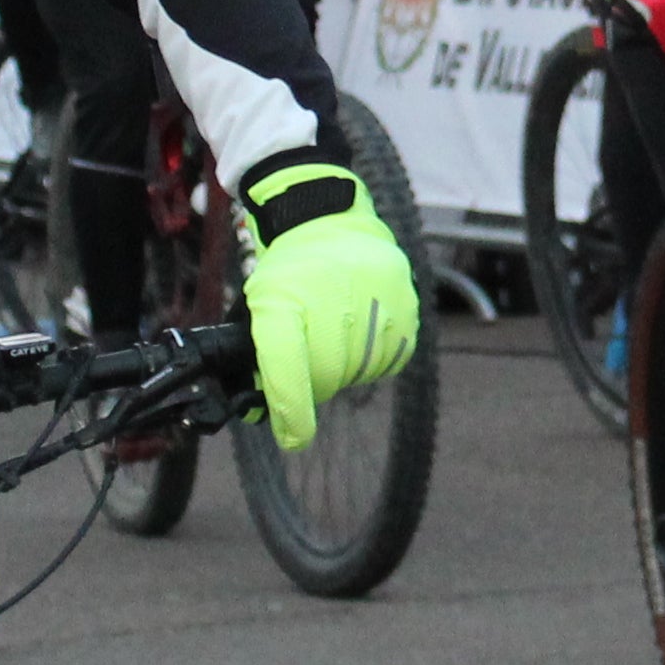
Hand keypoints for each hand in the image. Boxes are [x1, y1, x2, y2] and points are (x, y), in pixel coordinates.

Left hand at [235, 154, 417, 451]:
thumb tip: (267, 417)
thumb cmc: (290, 274)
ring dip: (342, 368)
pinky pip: (385, 362)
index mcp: (283, 302)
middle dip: (312, 384)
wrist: (333, 224)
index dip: (291, 412)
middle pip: (324, 379)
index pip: (287, 370)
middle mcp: (331, 302)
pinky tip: (358, 328)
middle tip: (307, 359)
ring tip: (335, 329)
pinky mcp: (404, 312)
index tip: (294, 439)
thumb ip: (261, 360)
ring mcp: (373, 306)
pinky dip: (368, 358)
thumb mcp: (260, 306)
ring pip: (356, 374)